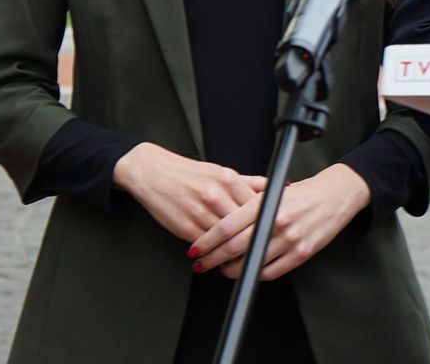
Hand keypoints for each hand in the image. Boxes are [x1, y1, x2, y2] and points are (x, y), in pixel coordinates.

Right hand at [110, 143, 266, 246]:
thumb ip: (249, 182)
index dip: (267, 221)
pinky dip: (216, 254)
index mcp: (227, 179)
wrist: (152, 173)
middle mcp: (216, 195)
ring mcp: (200, 212)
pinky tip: (221, 257)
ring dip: (236, 252)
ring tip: (244, 258)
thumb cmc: (187, 173)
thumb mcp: (220, 171)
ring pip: (227, 239)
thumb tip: (277, 187)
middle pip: (245, 225)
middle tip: (264, 249)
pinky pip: (208, 245)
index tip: (274, 230)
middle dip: (254, 239)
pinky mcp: (186, 228)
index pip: (257, 205)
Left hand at [189, 165, 370, 281]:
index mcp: (265, 203)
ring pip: (250, 262)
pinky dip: (254, 274)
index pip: (226, 226)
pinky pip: (270, 272)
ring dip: (230, 270)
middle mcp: (276, 221)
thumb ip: (247, 206)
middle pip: (234, 246)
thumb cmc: (301, 194)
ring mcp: (289, 239)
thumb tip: (218, 225)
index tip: (195, 248)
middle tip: (200, 263)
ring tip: (221, 269)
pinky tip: (246, 271)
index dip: (207, 240)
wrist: (334, 197)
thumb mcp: (270, 191)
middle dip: (212, 258)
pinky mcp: (301, 254)